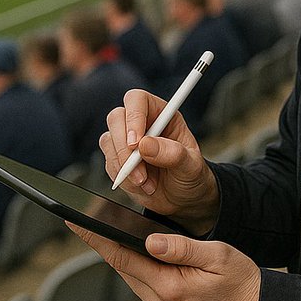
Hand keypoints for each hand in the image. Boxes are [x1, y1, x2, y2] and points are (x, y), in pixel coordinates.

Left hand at [69, 223, 260, 300]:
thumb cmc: (242, 280)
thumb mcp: (218, 255)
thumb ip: (181, 248)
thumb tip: (150, 239)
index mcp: (171, 288)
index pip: (123, 257)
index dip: (96, 237)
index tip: (75, 220)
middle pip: (123, 267)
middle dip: (104, 243)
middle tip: (82, 218)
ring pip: (132, 277)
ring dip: (121, 255)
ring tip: (104, 230)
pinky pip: (143, 286)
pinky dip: (136, 267)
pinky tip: (134, 251)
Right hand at [102, 89, 218, 233]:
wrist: (182, 200)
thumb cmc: (190, 175)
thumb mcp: (191, 166)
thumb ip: (173, 154)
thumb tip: (146, 145)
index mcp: (162, 114)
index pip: (138, 100)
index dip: (133, 117)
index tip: (136, 143)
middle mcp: (141, 123)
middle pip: (116, 118)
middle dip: (124, 148)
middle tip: (139, 171)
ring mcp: (126, 140)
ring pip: (109, 141)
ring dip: (125, 167)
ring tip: (147, 183)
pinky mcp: (117, 158)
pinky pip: (108, 163)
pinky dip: (122, 177)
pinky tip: (141, 185)